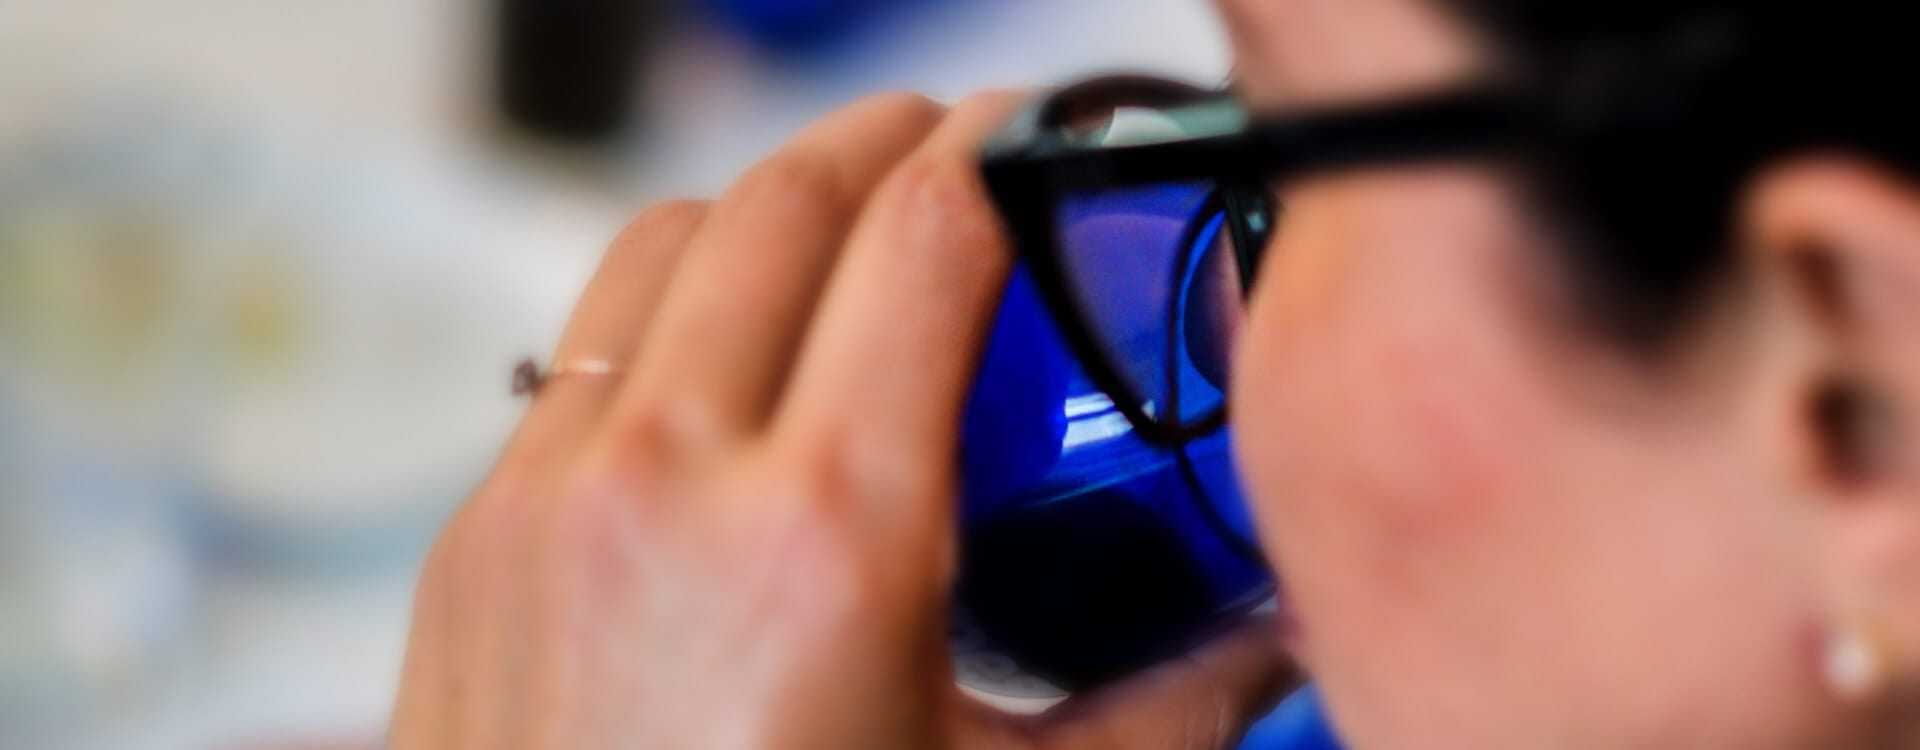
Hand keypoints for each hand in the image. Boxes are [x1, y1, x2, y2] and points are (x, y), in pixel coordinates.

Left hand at [388, 91, 1294, 749]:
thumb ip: (1154, 715)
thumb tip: (1267, 643)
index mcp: (830, 533)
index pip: (926, 241)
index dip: (994, 152)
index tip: (1029, 131)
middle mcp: (671, 478)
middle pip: (786, 200)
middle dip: (882, 145)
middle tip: (948, 154)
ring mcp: (549, 494)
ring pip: (660, 244)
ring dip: (761, 213)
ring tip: (832, 248)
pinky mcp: (477, 534)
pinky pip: (577, 354)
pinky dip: (664, 321)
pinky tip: (720, 392)